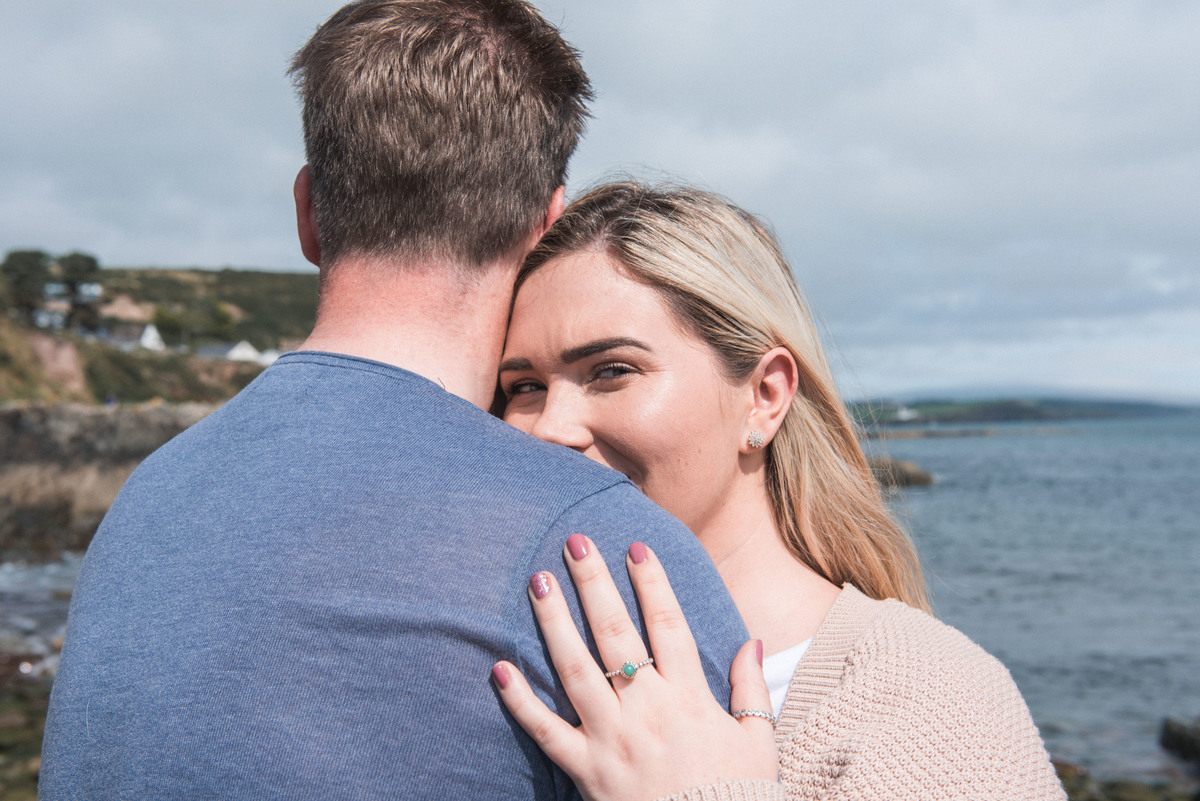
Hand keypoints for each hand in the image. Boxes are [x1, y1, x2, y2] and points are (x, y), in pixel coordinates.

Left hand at [492, 536, 778, 800]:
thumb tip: (753, 641)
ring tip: (538, 582)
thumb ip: (752, 689)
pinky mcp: (586, 770)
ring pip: (575, 669)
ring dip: (554, 623)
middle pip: (614, 634)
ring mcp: (611, 739)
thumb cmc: (735, 795)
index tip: (635, 547)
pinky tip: (499, 668)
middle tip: (574, 542)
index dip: (652, 584)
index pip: (667, 625)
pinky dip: (520, 701)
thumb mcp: (759, 743)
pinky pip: (545, 731)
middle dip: (594, 583)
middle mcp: (647, 710)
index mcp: (689, 698)